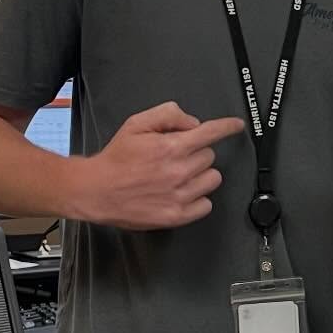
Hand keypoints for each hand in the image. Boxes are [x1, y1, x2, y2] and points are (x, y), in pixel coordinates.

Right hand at [80, 102, 243, 229]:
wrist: (96, 190)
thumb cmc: (115, 159)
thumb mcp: (136, 124)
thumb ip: (168, 116)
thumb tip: (193, 123)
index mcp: (171, 147)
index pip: (210, 133)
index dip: (227, 127)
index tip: (236, 126)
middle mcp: (179, 171)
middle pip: (210, 156)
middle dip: (197, 153)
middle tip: (177, 157)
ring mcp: (179, 196)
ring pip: (213, 180)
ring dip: (201, 175)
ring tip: (179, 176)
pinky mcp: (177, 216)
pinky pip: (206, 205)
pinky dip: (199, 199)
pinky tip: (182, 193)